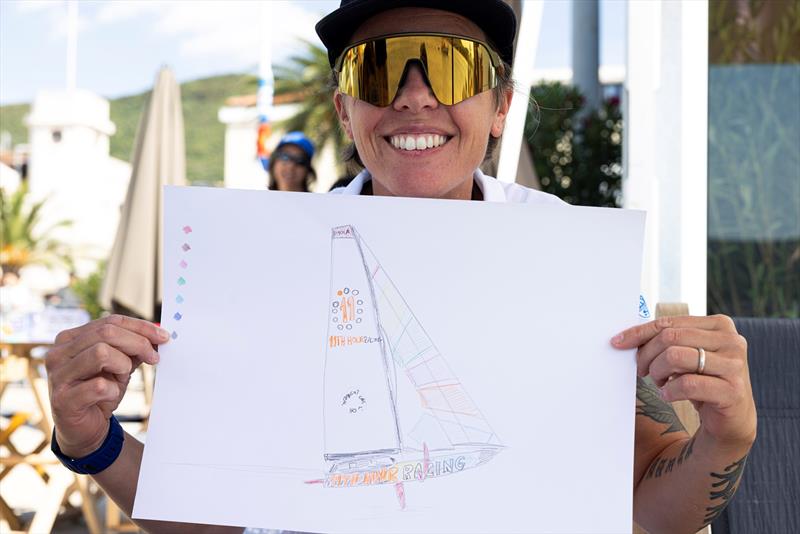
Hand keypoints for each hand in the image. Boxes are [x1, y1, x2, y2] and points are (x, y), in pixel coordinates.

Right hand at [46, 315, 168, 456]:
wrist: (84, 429)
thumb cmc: (100, 392)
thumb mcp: (119, 365)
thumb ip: (132, 348)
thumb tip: (157, 336)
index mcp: (70, 339)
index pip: (110, 322)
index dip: (140, 327)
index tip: (163, 337)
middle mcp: (59, 353)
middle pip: (106, 333)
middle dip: (138, 343)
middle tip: (154, 358)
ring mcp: (58, 376)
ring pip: (101, 353)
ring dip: (123, 365)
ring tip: (123, 377)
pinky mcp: (62, 400)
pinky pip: (99, 386)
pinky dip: (113, 390)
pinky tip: (111, 395)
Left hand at [612, 315, 756, 449]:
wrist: (731, 418)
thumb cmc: (703, 380)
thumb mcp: (687, 354)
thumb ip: (668, 340)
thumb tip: (628, 336)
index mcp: (719, 325)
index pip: (669, 322)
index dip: (640, 333)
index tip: (618, 342)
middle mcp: (731, 341)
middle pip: (670, 337)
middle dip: (647, 355)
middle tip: (641, 370)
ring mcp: (734, 365)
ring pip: (675, 356)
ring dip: (658, 372)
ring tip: (660, 382)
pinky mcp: (732, 390)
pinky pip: (687, 384)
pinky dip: (670, 390)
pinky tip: (668, 394)